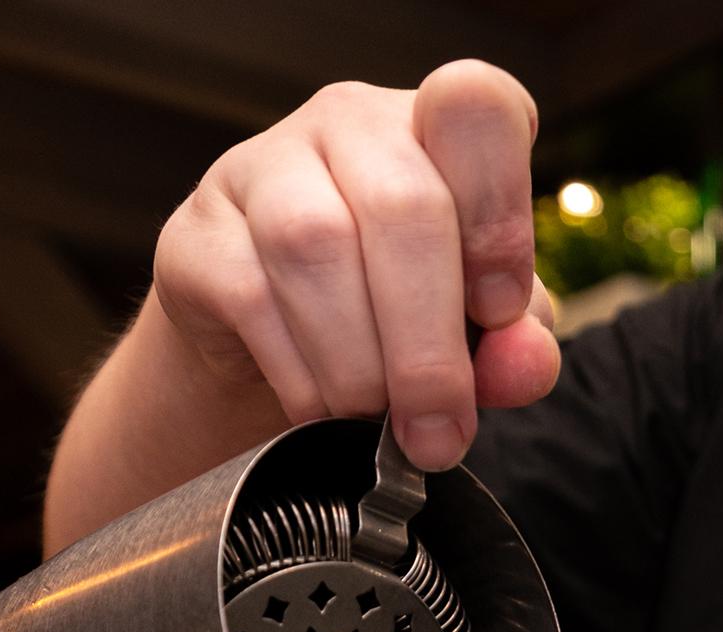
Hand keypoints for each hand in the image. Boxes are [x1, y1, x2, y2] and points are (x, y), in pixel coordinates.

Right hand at [152, 59, 558, 469]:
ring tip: (373, 422)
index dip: (498, 215)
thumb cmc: (392, 325)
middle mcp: (348, 124)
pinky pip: (250, 296)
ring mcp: (262, 168)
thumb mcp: (474, 335)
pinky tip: (317, 411)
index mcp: (434, 127)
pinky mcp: (197, 231)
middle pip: (402, 206)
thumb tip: (525, 366)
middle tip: (437, 432)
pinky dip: (299, 376)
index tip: (500, 313)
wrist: (269, 360)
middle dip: (428, 347)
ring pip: (317, 247)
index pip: (477, 108)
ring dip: (358, 365)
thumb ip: (514, 345)